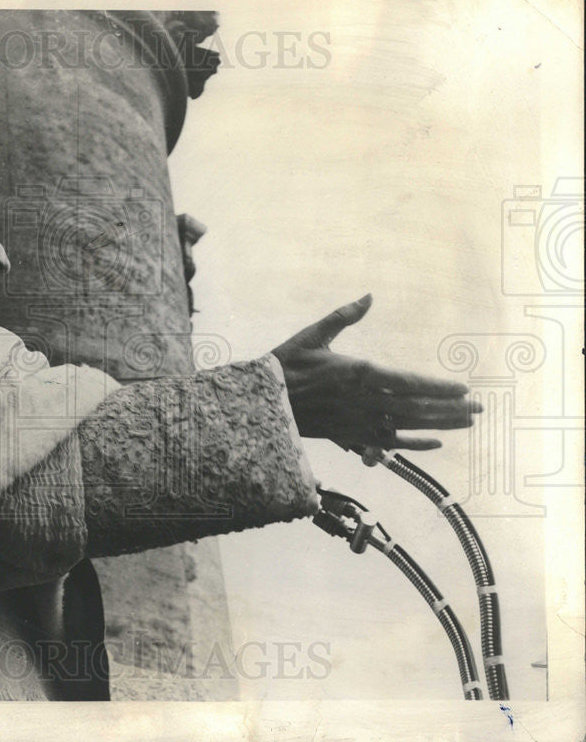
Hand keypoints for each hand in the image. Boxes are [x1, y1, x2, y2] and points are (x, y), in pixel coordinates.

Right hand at [271, 294, 480, 450]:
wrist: (262, 401)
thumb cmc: (287, 364)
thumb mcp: (313, 335)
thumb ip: (343, 316)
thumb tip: (368, 297)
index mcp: (357, 372)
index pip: (408, 382)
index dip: (438, 388)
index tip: (463, 388)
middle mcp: (362, 400)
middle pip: (415, 407)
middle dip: (450, 408)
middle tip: (479, 408)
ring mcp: (357, 421)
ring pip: (407, 426)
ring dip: (439, 425)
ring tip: (466, 423)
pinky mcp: (349, 435)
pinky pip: (387, 444)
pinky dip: (412, 444)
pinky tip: (434, 443)